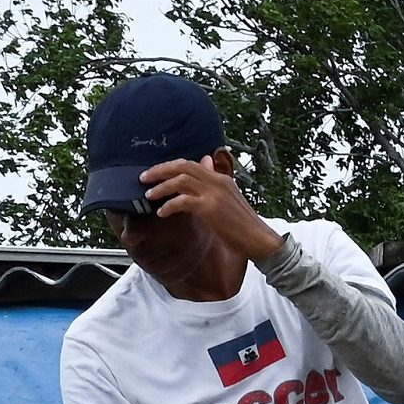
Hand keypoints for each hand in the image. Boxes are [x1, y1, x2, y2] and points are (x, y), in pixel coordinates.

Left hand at [139, 156, 283, 260]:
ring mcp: (214, 193)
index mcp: (220, 178)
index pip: (192, 164)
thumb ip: (214, 186)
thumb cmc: (243, 225)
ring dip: (161, 186)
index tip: (156, 173)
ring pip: (181, 180)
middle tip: (144, 178)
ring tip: (149, 195)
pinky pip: (184, 200)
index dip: (171, 166)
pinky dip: (170, 205)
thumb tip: (204, 168)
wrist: (259, 239)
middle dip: (160, 170)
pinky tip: (162, 212)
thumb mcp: (228, 200)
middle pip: (183, 166)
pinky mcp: (210, 208)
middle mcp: (217, 181)